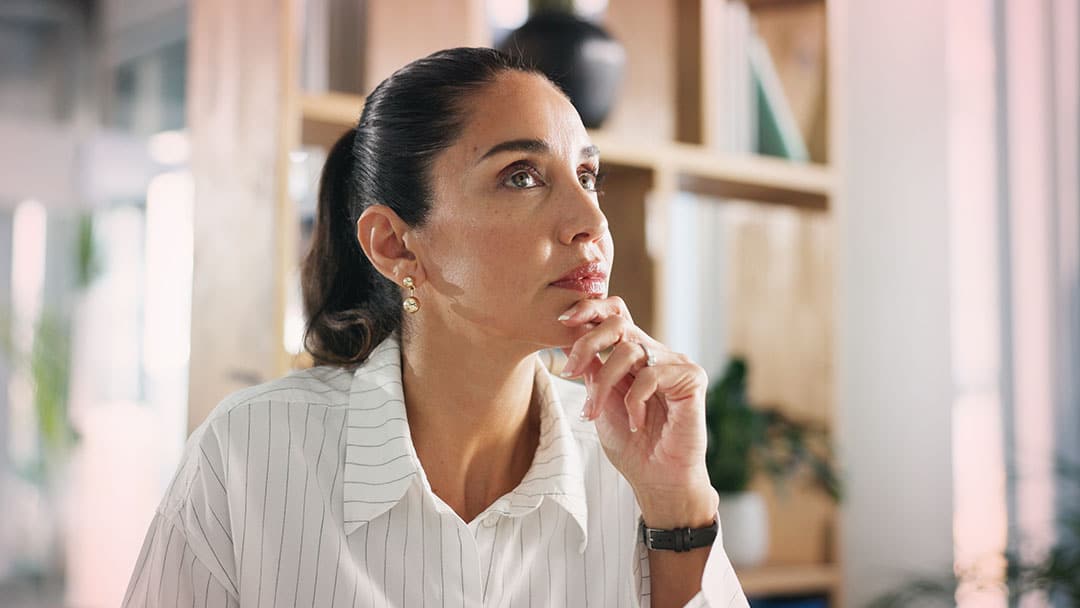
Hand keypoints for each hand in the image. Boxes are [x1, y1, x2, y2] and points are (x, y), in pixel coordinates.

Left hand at [557, 297, 717, 527]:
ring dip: (604, 383)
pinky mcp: (692, 378)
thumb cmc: (631, 445)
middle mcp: (656, 353)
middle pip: (619, 322)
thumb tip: (567, 336)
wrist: (657, 480)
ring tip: (596, 413)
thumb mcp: (600, 401)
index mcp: (634, 354)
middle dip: (587, 343)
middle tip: (570, 371)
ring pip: (630, 350)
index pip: (615, 313)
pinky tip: (638, 424)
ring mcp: (675, 363)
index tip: (561, 320)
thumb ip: (591, 370)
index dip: (589, 308)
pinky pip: (652, 375)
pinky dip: (635, 401)